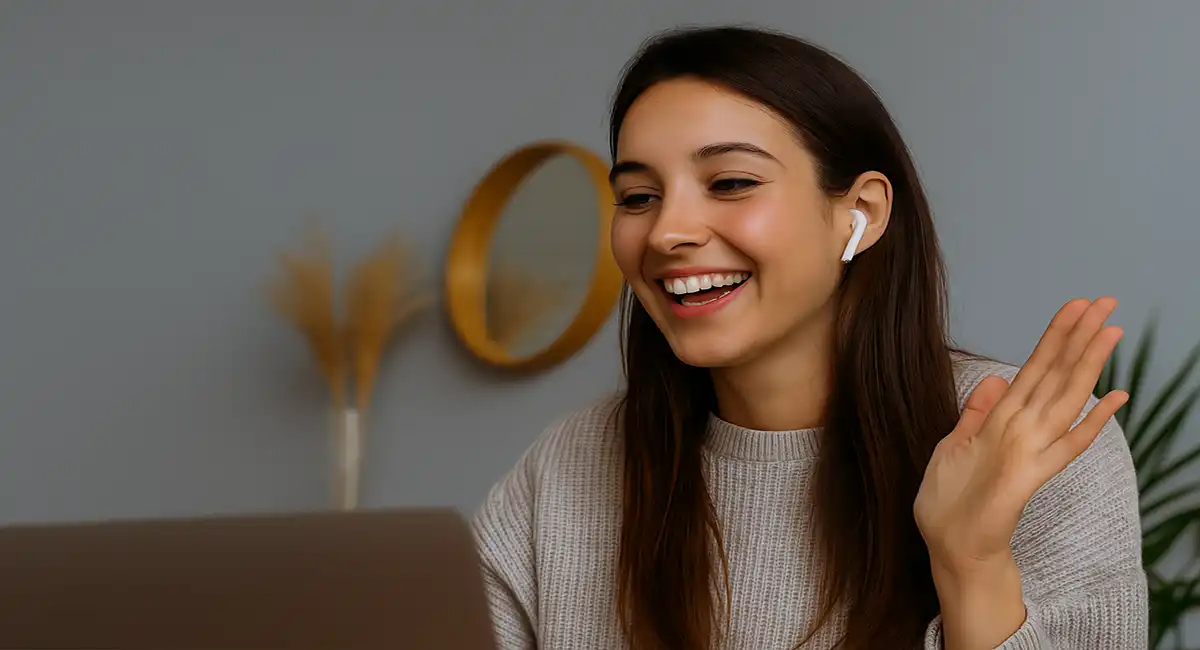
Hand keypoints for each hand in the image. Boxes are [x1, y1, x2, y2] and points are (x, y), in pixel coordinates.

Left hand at [914, 297, 1127, 572]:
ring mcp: (1030, 450)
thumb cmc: (951, 503)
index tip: (1076, 304)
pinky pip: (1067, 444)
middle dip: (1080, 336)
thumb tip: (993, 380)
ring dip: (1088, 363)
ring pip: (1065, 397)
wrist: (953, 549)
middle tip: (1107, 300)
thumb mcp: (953, 446)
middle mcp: (1024, 430)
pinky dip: (1091, 422)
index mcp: (1003, 419)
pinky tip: (1116, 397)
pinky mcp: (1030, 475)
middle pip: (1057, 373)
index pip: (1036, 368)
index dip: (1055, 336)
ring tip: (1110, 330)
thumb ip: (976, 414)